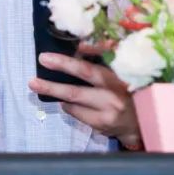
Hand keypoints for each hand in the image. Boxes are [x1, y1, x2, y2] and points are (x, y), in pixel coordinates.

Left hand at [28, 47, 143, 150]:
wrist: (140, 121)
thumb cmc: (126, 90)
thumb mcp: (118, 73)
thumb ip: (101, 62)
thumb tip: (76, 49)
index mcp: (115, 78)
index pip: (88, 69)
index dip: (67, 63)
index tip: (47, 57)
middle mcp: (111, 96)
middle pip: (76, 91)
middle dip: (51, 86)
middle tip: (33, 81)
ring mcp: (106, 113)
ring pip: (72, 104)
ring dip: (57, 95)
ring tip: (41, 86)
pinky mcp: (100, 125)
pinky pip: (76, 113)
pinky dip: (69, 106)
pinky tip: (69, 101)